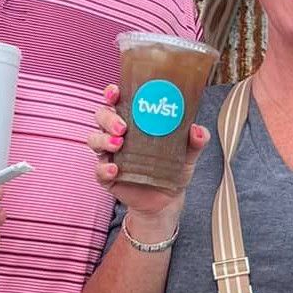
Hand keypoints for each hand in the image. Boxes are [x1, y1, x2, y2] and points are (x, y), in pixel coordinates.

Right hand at [86, 84, 209, 217]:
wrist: (167, 199)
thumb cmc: (173, 168)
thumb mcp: (187, 153)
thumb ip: (194, 141)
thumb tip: (197, 130)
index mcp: (133, 121)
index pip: (116, 101)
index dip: (112, 93)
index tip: (115, 92)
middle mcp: (117, 134)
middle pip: (101, 117)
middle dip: (108, 118)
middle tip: (123, 127)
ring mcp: (110, 155)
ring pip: (94, 140)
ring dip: (103, 140)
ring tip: (118, 145)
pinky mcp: (107, 176)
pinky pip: (98, 170)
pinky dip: (104, 168)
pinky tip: (115, 169)